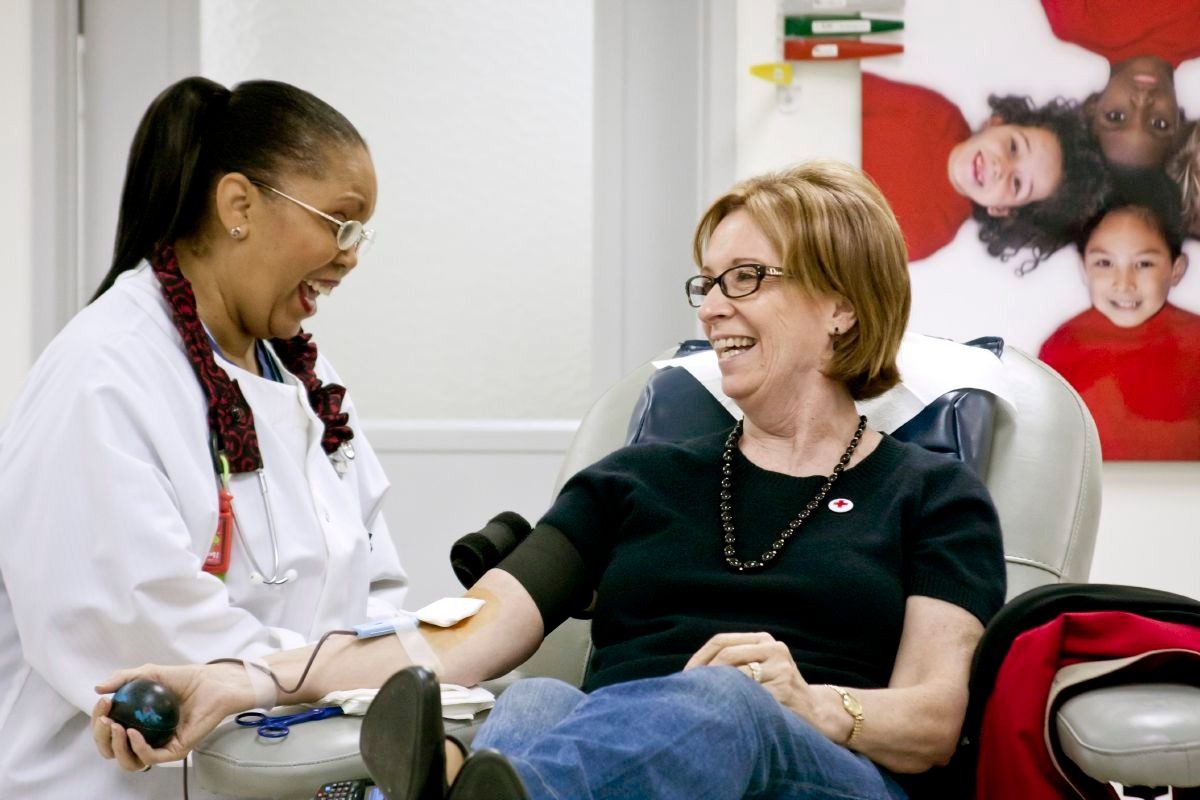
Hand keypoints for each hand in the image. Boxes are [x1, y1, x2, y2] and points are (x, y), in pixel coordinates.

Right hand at [92, 662, 253, 768]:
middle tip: (106, 720)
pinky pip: (152, 757)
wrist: (212, 682)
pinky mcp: (176, 750)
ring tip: (117, 727)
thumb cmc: (183, 679)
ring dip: (116, 747)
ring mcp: (161, 746)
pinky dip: (138, 747)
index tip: (103, 704)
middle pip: (113, 751)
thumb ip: (123, 678)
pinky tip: (132, 732)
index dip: (99, 723)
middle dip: (102, 738)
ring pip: (129, 761)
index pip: (109, 734)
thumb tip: (98, 689)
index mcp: (136, 724)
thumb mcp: (148, 673)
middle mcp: (146, 738)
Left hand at [684, 632, 816, 720]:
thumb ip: (735, 662)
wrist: (817, 713)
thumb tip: (690, 672)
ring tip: (705, 703)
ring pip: (736, 677)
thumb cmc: (778, 692)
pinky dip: (736, 706)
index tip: (684, 676)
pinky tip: (727, 714)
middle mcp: (774, 649)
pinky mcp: (784, 690)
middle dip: (704, 675)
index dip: (699, 658)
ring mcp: (781, 668)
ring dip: (717, 691)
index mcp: (764, 639)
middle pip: (726, 656)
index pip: (721, 641)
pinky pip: (750, 697)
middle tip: (690, 692)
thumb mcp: (761, 667)